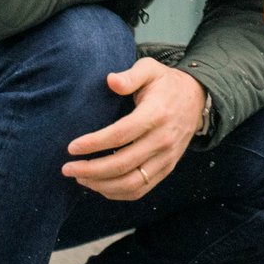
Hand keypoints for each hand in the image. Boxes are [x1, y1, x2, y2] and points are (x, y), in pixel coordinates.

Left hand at [65, 59, 206, 200]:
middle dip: (90, 169)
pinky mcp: (167, 168)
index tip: (71, 147)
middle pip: (122, 164)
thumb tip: (110, 80)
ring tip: (80, 177)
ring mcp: (167, 157)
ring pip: (131, 183)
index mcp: (156, 114)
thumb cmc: (166, 83)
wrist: (197, 99)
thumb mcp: (150, 69)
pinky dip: (117, 193)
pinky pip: (141, 190)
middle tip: (67, 168)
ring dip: (101, 185)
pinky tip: (99, 185)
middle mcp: (163, 140)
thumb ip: (130, 75)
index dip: (94, 144)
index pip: (120, 135)